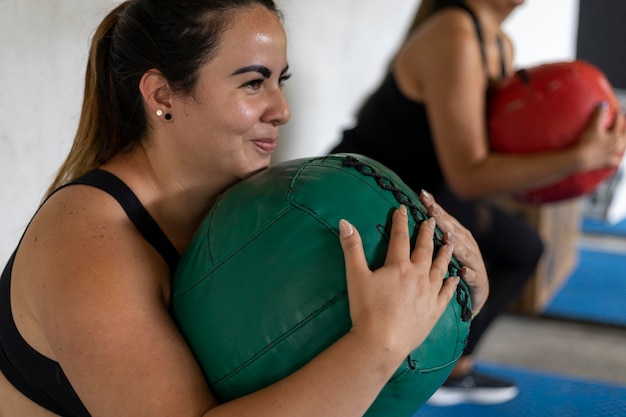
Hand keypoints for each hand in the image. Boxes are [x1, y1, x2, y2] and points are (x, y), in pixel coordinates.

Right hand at [338, 205, 459, 363]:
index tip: (403, 208)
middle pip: (424, 248)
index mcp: (398, 266)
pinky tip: (455, 277)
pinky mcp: (434, 310)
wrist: (382, 342)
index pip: (400, 237)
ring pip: (440, 266)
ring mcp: (429, 293)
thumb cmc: (366, 310)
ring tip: (450, 241)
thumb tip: (345, 222)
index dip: (400, 221)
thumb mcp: (355, 276)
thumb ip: (352, 248)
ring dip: (445, 252)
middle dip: (427, 232)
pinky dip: (451, 282)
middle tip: (432, 220)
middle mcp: (418, 275)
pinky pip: (446, 292)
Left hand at [419, 190, 488, 313]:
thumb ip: (435, 231)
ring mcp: (474, 262)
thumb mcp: (447, 246)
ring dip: (456, 245)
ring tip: (447, 237)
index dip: (435, 206)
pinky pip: (473, 277)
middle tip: (432, 208)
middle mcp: (467, 245)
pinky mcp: (478, 280)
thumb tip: (414, 213)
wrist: (478, 291)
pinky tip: (462, 271)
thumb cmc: (458, 264)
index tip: (422, 194)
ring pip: (464, 252)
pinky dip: (468, 274)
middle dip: (443, 219)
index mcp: (458, 235)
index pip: (445, 218)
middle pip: (453, 230)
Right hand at [576, 103, 625, 170]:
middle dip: (625, 130)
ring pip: (622, 149)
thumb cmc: (587, 143)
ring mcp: (612, 155)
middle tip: (624, 127)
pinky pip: (615, 162)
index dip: (619, 116)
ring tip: (622, 143)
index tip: (618, 112)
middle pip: (624, 136)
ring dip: (623, 144)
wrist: (581, 158)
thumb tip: (603, 104)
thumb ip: (599, 114)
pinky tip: (615, 160)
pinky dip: (616, 160)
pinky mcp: (606, 163)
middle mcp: (616, 145)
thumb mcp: (593, 126)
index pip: (619, 122)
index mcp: (615, 136)